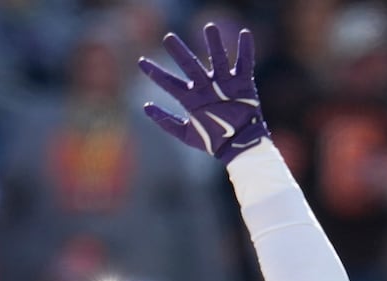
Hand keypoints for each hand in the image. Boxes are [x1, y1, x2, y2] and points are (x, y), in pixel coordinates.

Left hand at [139, 23, 268, 162]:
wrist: (240, 146)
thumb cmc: (213, 141)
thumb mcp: (187, 134)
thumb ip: (166, 122)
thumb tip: (145, 107)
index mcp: (191, 98)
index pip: (169, 82)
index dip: (155, 73)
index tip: (141, 63)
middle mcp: (205, 87)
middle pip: (190, 65)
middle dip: (179, 52)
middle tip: (168, 38)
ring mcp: (224, 84)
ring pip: (218, 59)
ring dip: (214, 44)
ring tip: (210, 28)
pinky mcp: (242, 84)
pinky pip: (244, 64)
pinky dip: (246, 50)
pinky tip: (245, 34)